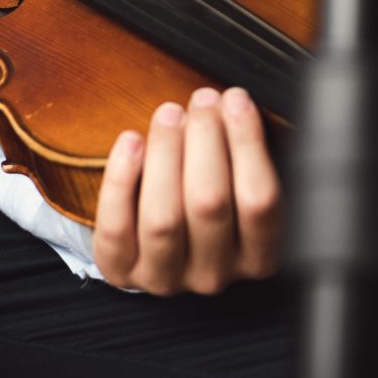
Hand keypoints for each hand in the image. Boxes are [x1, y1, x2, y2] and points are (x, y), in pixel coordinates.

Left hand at [92, 86, 282, 294]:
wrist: (154, 244)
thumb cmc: (204, 199)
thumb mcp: (235, 185)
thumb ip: (240, 155)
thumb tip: (231, 101)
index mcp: (258, 257)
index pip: (261, 201)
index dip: (247, 144)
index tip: (236, 99)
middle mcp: (215, 274)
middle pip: (209, 204)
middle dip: (205, 140)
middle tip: (201, 100)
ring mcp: (166, 278)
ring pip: (163, 217)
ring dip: (165, 155)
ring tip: (168, 113)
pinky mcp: (122, 271)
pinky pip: (117, 227)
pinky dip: (120, 179)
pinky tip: (131, 141)